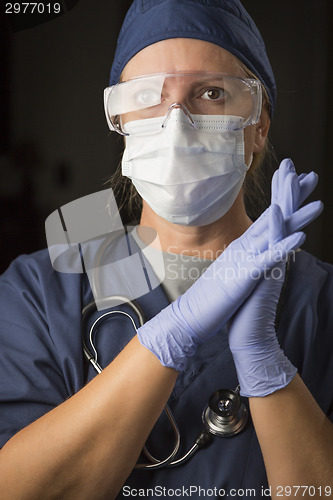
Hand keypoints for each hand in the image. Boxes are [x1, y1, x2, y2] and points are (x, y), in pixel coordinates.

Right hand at [137, 160, 321, 370]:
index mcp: (240, 247)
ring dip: (297, 218)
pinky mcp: (243, 275)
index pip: (266, 220)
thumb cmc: (210, 297)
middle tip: (312, 176)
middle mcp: (242, 247)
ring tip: (319, 204)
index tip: (298, 185)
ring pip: (273, 233)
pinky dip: (284, 247)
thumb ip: (239, 260)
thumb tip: (248, 256)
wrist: (190, 316)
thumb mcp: (228, 273)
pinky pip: (267, 259)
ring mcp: (242, 259)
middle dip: (293, 195)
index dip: (283, 200)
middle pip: (273, 217)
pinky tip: (301, 237)